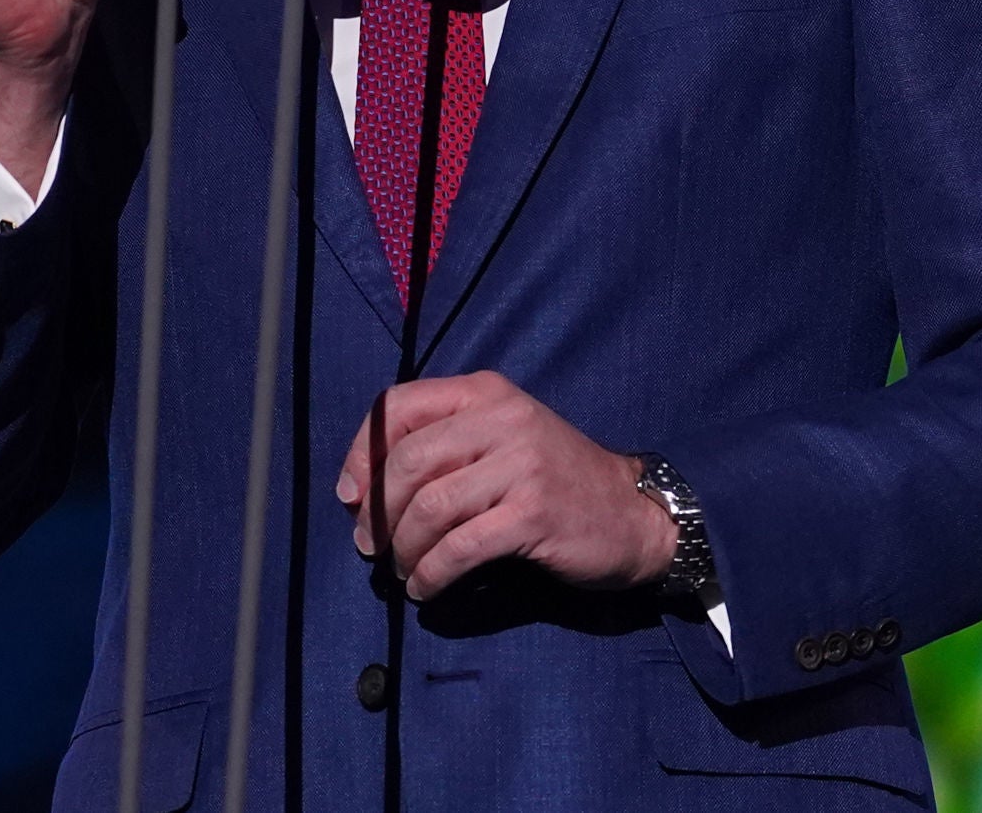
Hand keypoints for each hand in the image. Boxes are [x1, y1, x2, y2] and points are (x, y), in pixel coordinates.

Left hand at [334, 372, 678, 601]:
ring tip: (402, 570)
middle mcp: (501, 419)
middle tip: (371, 546)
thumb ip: (443, 445)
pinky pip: (459, 548)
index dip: (362, 452)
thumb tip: (362, 486)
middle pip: (407, 461)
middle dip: (377, 511)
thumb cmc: (553, 480)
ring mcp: (520, 465)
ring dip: (403, 548)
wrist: (632, 515)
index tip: (349, 496)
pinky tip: (426, 587)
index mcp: (484, 392)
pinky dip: (431, 573)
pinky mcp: (533, 514)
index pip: (397, 407)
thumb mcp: (500, 439)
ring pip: (429, 507)